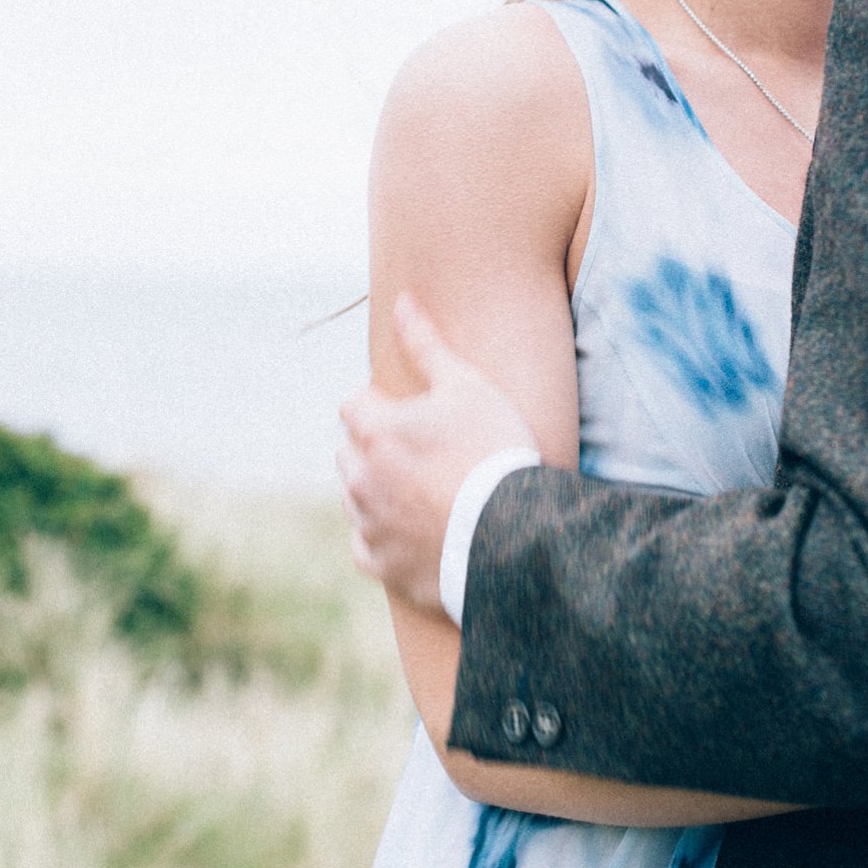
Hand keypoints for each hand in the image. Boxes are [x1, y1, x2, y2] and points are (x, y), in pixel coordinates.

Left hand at [338, 294, 536, 611]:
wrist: (516, 535)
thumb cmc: (494, 451)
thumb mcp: (468, 386)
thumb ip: (427, 344)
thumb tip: (402, 301)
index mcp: (373, 431)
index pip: (354, 406)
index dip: (386, 408)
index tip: (419, 418)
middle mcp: (359, 478)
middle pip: (351, 452)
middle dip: (377, 449)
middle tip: (427, 455)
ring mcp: (368, 525)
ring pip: (356, 498)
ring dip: (379, 491)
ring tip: (428, 492)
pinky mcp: (382, 566)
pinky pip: (367, 545)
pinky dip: (385, 538)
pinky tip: (420, 530)